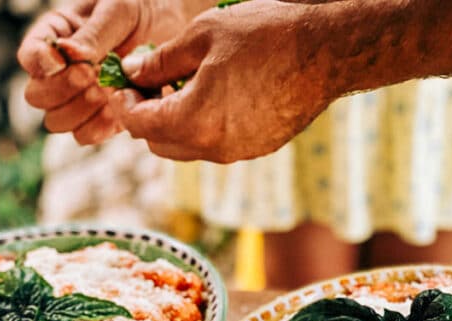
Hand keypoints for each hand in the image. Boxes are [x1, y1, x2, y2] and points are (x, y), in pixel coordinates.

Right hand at [17, 0, 204, 143]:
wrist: (172, 29)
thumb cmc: (141, 9)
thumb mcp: (117, 10)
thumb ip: (93, 34)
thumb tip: (69, 55)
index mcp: (56, 38)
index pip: (29, 56)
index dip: (39, 64)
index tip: (62, 62)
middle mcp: (61, 72)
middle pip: (36, 96)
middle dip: (62, 90)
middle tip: (91, 76)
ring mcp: (78, 99)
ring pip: (56, 122)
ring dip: (80, 111)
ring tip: (107, 91)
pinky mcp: (101, 119)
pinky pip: (85, 135)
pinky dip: (99, 127)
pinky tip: (118, 108)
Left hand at [109, 0, 335, 161]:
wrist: (327, 52)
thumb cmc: (265, 36)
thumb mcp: (202, 36)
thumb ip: (160, 60)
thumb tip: (132, 72)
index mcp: (192, 122)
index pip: (137, 125)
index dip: (124, 102)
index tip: (125, 81)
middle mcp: (212, 149)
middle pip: (158, 144)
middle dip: (146, 116)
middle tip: (149, 83)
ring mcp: (237, 153)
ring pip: (186, 148)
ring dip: (174, 123)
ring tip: (182, 85)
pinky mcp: (257, 149)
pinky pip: (215, 145)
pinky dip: (203, 127)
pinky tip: (213, 94)